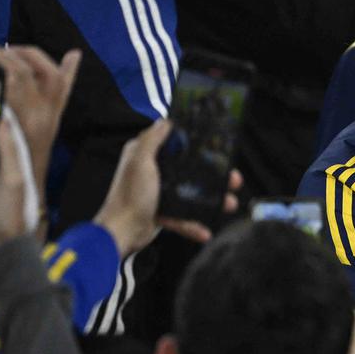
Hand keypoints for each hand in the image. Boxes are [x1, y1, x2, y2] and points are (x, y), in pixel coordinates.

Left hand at [93, 120, 240, 257]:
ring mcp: (161, 193)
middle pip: (191, 169)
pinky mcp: (164, 212)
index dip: (196, 144)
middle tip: (232, 178)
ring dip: (212, 200)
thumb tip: (165, 121)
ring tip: (229, 203)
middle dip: (214, 175)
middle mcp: (154, 172)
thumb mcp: (140, 161)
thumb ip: (151, 140)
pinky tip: (205, 231)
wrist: (122, 232)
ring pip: (192, 193)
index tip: (216, 145)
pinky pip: (184, 216)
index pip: (175, 143)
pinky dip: (195, 224)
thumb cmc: (129, 195)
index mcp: (146, 156)